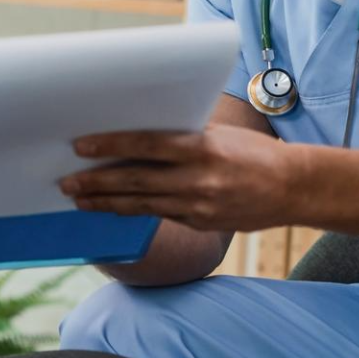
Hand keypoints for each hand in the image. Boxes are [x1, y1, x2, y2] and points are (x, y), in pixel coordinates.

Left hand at [59, 123, 300, 232]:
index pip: (146, 145)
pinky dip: (133, 211)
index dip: (110, 146)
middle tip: (65, 182)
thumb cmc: (252, 152)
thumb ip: (181, 136)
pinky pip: (159, 216)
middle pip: (136, 181)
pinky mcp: (200, 223)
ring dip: (107, 202)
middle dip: (97, 182)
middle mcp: (199, 179)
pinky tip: (112, 208)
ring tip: (79, 198)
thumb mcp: (218, 134)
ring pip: (142, 205)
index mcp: (202, 148)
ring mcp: (199, 206)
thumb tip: (135, 136)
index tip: (80, 146)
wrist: (293, 188)